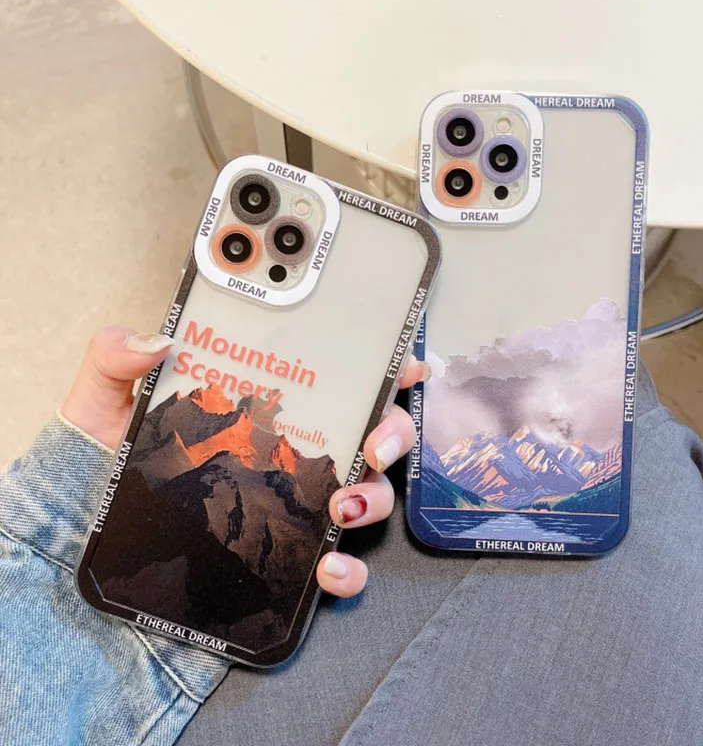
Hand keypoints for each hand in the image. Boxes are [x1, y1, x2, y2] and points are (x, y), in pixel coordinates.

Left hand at [61, 326, 427, 598]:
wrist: (90, 543)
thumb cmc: (107, 468)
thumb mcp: (105, 403)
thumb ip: (116, 358)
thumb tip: (158, 339)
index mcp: (268, 407)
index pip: (338, 378)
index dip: (382, 366)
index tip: (404, 363)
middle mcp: (295, 452)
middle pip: (372, 433)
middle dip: (393, 433)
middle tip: (373, 444)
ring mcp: (298, 505)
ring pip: (370, 495)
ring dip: (375, 498)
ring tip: (344, 505)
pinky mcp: (290, 556)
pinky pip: (340, 564)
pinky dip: (348, 569)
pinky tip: (327, 568)